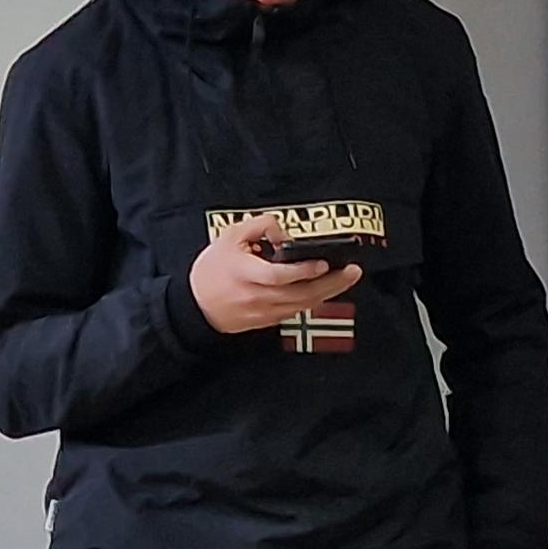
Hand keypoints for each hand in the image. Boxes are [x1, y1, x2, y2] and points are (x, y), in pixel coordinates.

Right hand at [189, 212, 361, 333]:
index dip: (304, 270)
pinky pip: (297, 311)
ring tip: (347, 278)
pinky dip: (314, 300)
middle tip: (353, 271)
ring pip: (303, 305)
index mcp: (246, 274)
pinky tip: (327, 289)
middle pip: (301, 294)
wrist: (194, 306)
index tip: (324, 262)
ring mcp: (264, 312)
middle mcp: (257, 296)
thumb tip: (285, 233)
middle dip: (332, 283)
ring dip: (328, 292)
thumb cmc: (213, 270)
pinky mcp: (268, 321)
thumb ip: (260, 226)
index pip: (280, 276)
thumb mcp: (230, 237)